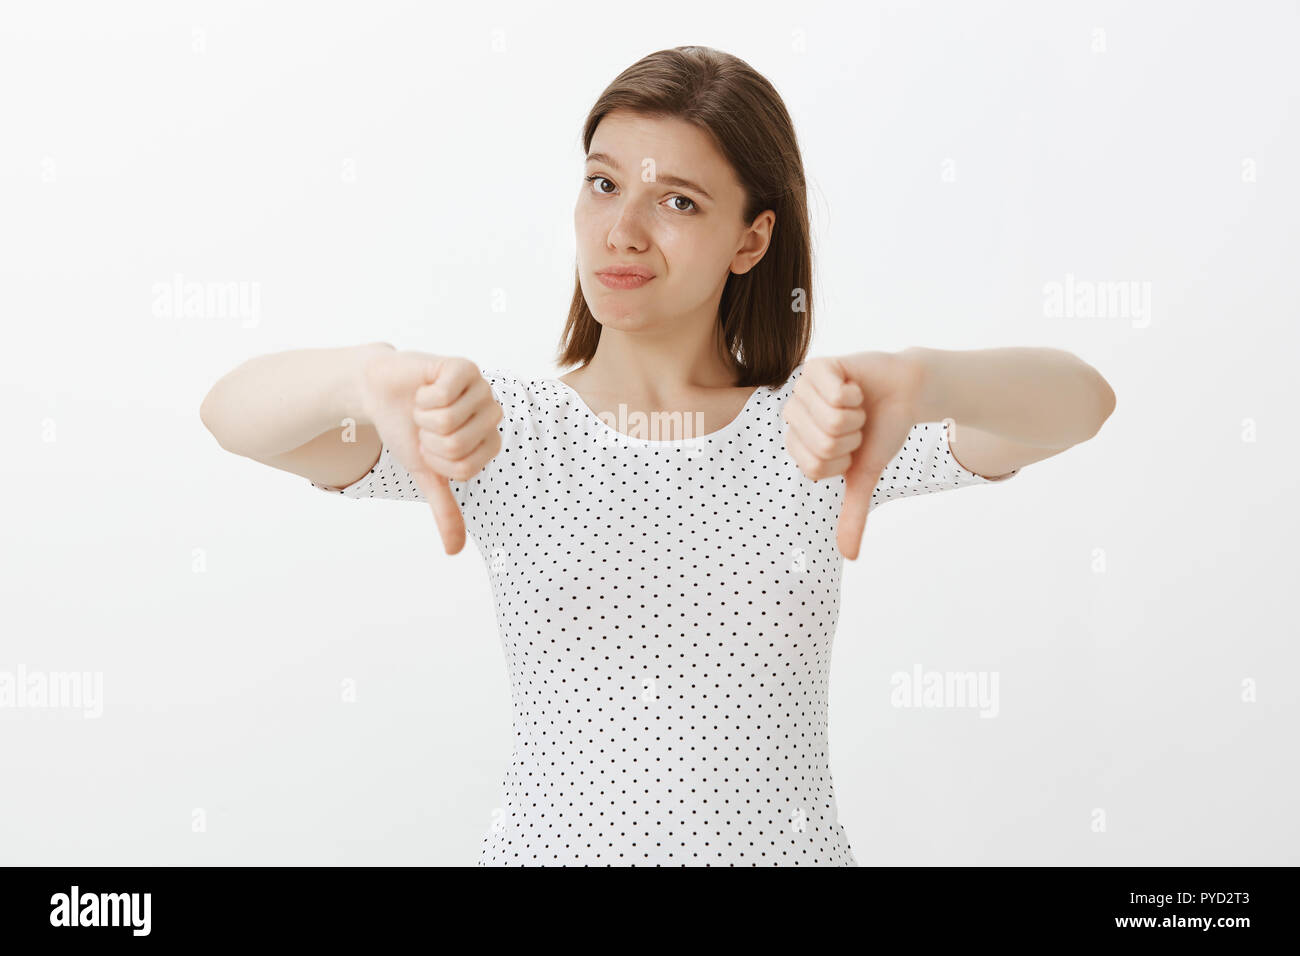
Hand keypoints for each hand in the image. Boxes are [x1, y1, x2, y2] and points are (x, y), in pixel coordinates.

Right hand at [358, 352, 502, 554]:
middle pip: (457, 446)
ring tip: (423, 406)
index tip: (429, 445)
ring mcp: (480, 388)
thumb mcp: (425, 473)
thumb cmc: (406, 430)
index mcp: (488, 441)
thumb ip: (445, 508)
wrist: (379, 393)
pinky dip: (422, 397)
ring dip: (423, 416)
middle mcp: (491, 413)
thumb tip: (455, 552)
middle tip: (424, 423)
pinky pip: (444, 396)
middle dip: (427, 438)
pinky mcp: (463, 367)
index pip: (464, 469)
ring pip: (450, 421)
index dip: (436, 460)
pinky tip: (423, 389)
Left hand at [782, 352, 920, 560]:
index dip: (843, 461)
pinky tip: (855, 387)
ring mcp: (802, 389)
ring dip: (856, 416)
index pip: (815, 468)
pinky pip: (836, 394)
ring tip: (857, 405)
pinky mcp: (818, 366)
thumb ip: (852, 513)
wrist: (906, 393)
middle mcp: (794, 415)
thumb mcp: (865, 476)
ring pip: (832, 420)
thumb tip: (849, 557)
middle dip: (852, 438)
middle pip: (823, 445)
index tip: (852, 447)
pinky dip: (857, 394)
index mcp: (798, 443)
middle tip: (857, 423)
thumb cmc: (881, 432)